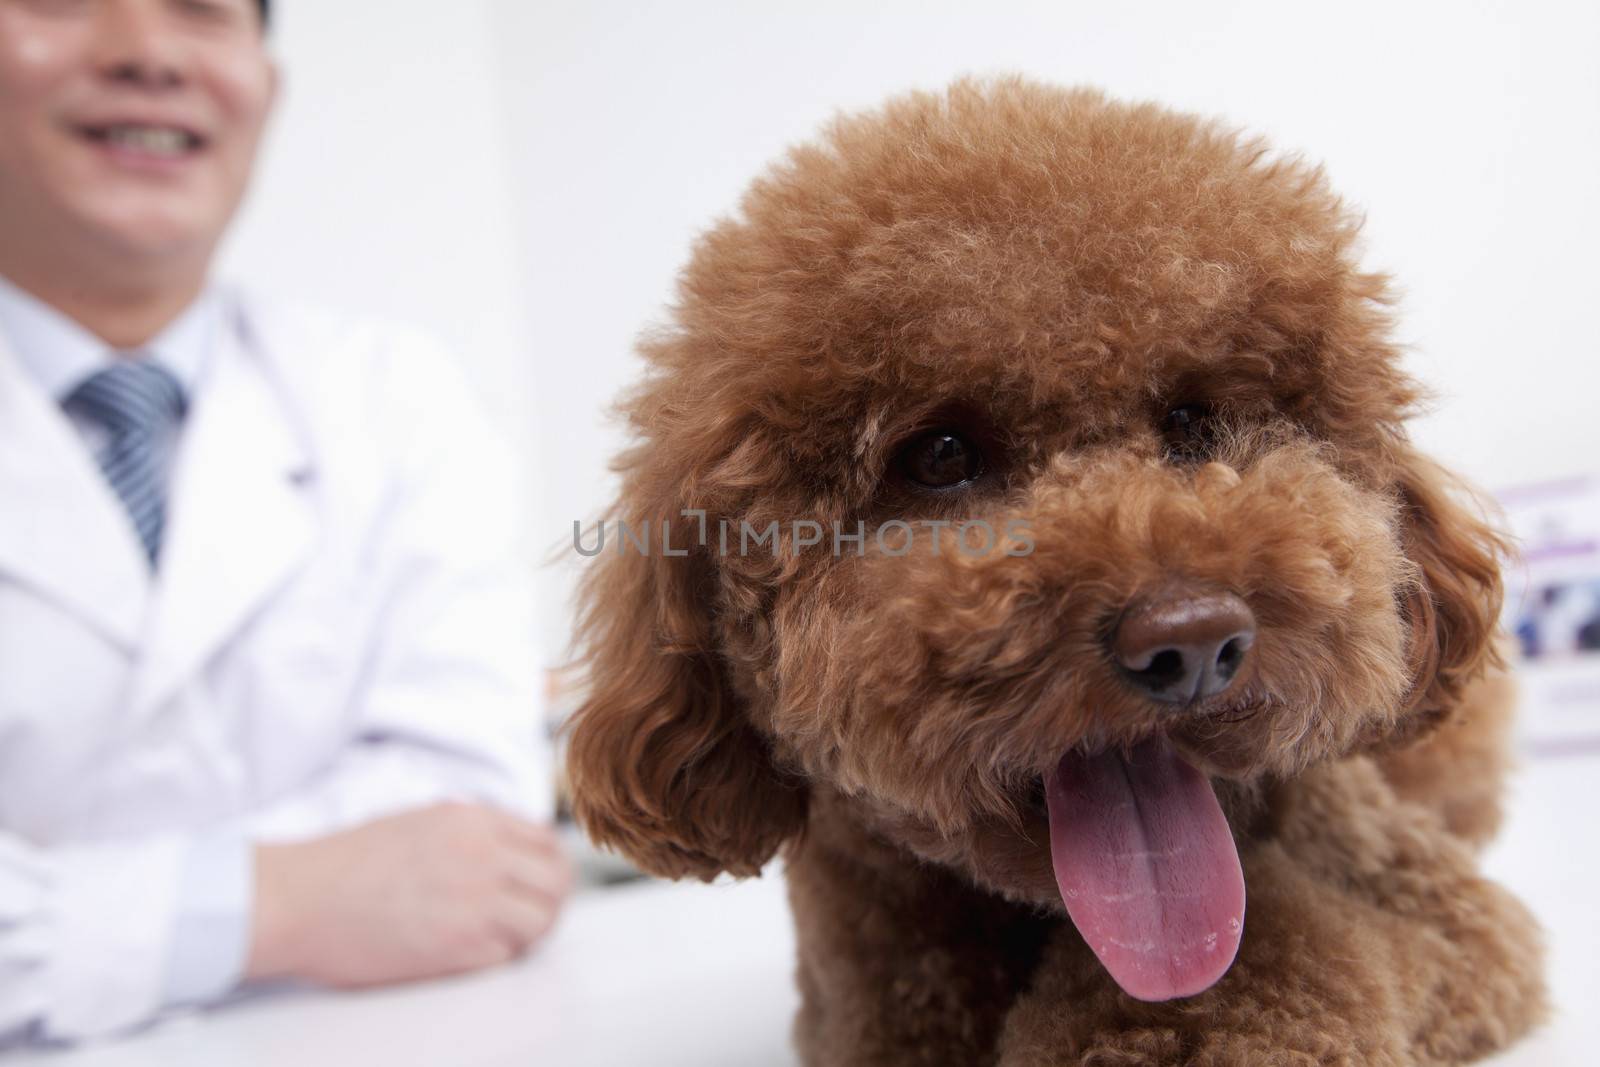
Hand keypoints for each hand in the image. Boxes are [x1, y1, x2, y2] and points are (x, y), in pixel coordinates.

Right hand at [245, 801, 573, 987]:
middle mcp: (484, 856)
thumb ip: (472, 831)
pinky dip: (498, 956)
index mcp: (474, 821)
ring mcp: (475, 902)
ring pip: (542, 921)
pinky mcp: (459, 947)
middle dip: (549, 901)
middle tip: (529, 916)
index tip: (537, 883)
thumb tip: (512, 849)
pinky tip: (470, 951)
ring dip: (529, 932)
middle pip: (557, 882)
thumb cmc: (347, 863)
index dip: (548, 866)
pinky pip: (507, 955)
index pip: (548, 842)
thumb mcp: (420, 820)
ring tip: (502, 937)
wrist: (299, 899)